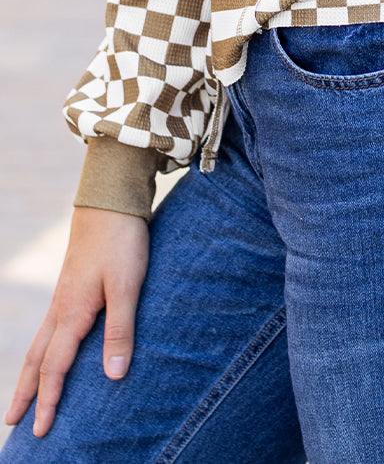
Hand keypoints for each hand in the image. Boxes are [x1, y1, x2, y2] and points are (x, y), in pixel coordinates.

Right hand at [4, 207, 148, 436]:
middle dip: (26, 393)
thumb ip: (120, 330)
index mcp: (72, 312)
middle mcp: (60, 308)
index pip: (56, 367)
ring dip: (31, 372)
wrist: (110, 199)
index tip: (40, 431)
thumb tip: (113, 376)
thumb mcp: (127, 286)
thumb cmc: (121, 241)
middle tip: (11, 422)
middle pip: (37, 359)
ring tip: (23, 395)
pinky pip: (49, 327)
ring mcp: (63, 295)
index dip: (49, 401)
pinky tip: (50, 351)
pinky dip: (43, 349)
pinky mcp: (70, 285)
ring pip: (39, 343)